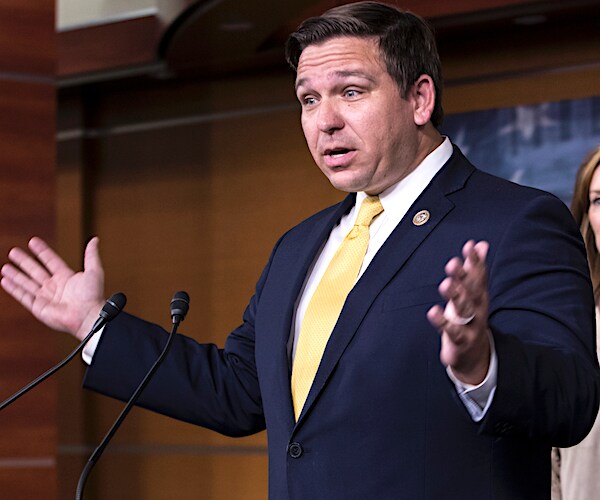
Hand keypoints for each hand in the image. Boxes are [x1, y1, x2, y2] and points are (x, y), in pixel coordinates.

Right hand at [1, 237, 105, 340]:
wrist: (87, 316)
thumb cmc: (93, 297)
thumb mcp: (94, 271)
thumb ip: (91, 255)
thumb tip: (94, 240)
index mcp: (66, 277)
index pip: (51, 260)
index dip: (42, 251)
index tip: (33, 242)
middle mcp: (55, 287)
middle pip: (35, 271)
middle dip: (24, 261)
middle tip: (13, 252)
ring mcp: (46, 297)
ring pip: (27, 283)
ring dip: (16, 275)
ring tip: (5, 267)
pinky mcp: (39, 307)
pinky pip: (23, 296)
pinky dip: (13, 289)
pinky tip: (5, 281)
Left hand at [427, 240, 490, 384]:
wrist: (475, 356)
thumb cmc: (469, 318)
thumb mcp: (473, 293)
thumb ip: (475, 269)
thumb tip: (481, 244)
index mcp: (479, 296)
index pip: (479, 276)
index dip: (475, 261)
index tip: (470, 246)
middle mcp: (477, 309)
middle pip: (472, 291)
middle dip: (463, 277)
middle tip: (453, 263)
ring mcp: (470, 325)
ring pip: (464, 310)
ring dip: (455, 296)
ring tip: (445, 284)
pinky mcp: (461, 341)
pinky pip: (452, 331)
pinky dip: (442, 322)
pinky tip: (433, 311)